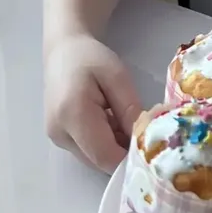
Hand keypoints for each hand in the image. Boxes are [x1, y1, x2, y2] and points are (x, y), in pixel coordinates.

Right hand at [45, 34, 141, 172]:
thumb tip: (144, 139)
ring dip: (115, 147)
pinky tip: (112, 121)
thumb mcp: (117, 77)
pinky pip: (89, 151)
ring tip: (124, 120)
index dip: (131, 157)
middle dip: (125, 152)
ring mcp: (58, 139)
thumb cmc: (91, 58)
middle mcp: (60, 133)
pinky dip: (105, 142)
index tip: (153, 147)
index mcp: (73, 115)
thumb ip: (130, 110)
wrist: (63, 51)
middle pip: (100, 161)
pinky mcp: (60, 139)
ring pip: (95, 159)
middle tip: (143, 131)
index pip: (105, 155)